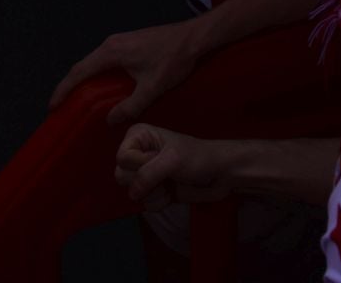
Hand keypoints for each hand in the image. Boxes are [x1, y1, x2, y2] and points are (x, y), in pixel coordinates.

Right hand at [49, 17, 205, 124]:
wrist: (193, 38)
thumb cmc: (172, 60)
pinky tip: (102, 86)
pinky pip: (105, 60)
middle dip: (70, 85)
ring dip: (84, 79)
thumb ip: (130, 105)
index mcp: (111, 52)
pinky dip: (97, 74)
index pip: (79, 72)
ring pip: (94, 62)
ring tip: (78, 98)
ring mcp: (119, 41)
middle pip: (83, 65)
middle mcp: (110, 44)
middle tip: (61, 105)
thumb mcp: (152, 88)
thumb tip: (110, 120)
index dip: (63, 89)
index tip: (53, 105)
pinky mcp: (128, 42)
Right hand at [114, 126, 234, 210]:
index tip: (157, 160)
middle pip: (122, 175)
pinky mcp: (153, 191)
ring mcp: (145, 174)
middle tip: (164, 174)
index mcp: (138, 137)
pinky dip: (160, 201)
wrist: (219, 175)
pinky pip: (145, 204)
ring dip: (154, 193)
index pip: (122, 157)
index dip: (138, 164)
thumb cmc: (197, 158)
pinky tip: (171, 192)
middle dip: (144, 181)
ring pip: (132, 192)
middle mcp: (137, 154)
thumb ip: (148, 174)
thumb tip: (132, 193)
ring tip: (170, 183)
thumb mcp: (172, 160)